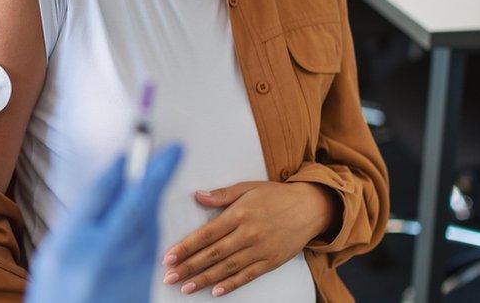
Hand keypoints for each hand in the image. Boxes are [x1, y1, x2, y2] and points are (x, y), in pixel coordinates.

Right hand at [25, 144, 182, 302]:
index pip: (99, 195)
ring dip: (153, 198)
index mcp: (71, 245)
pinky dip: (150, 222)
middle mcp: (102, 257)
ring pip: (149, 224)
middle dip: (157, 174)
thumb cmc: (56, 295)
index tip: (134, 145)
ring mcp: (127, 272)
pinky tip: (145, 213)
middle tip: (174, 149)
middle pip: (136, 204)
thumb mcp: (53, 254)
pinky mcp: (144, 282)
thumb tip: (110, 184)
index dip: (120, 167)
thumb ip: (80, 220)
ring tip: (155, 176)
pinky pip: (151, 243)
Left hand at [161, 180, 336, 296]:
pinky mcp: (272, 262)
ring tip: (185, 287)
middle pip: (214, 254)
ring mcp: (261, 250)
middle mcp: (249, 234)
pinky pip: (248, 276)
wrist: (311, 207)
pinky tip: (215, 291)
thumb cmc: (276, 195)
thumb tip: (197, 196)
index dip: (186, 247)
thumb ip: (221, 195)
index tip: (168, 256)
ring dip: (204, 279)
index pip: (207, 234)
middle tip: (169, 277)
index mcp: (240, 214)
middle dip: (189, 267)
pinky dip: (231, 285)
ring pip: (228, 268)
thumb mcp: (247, 188)